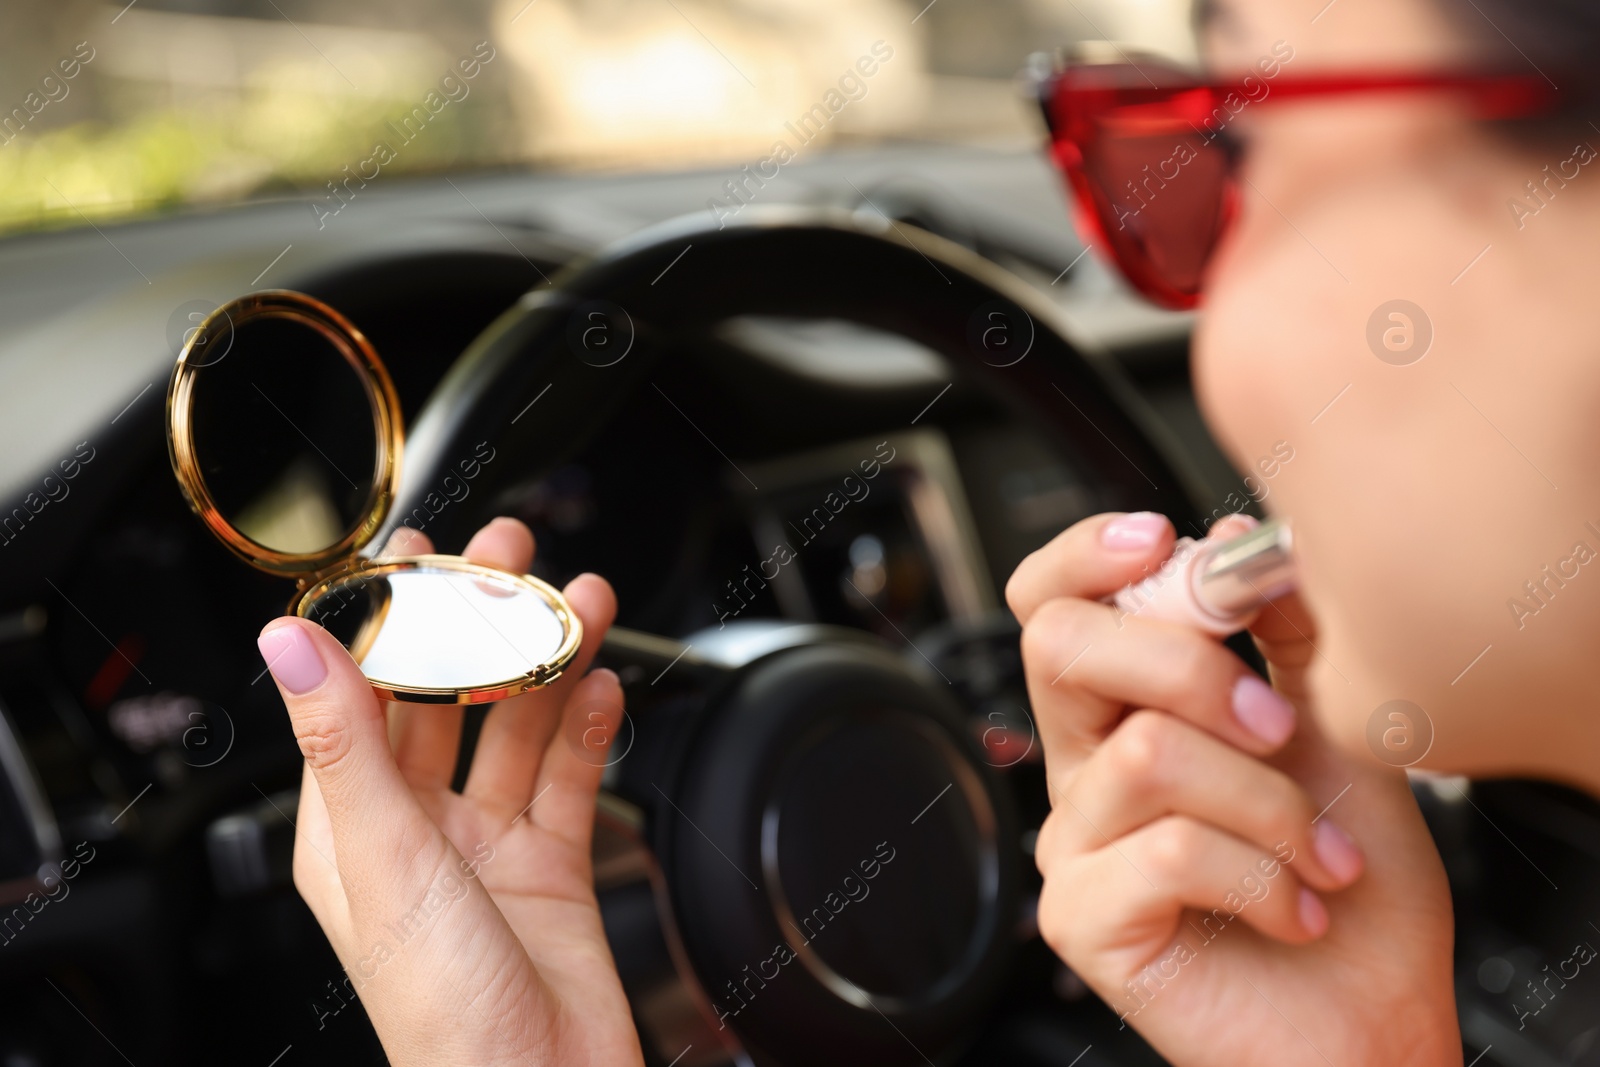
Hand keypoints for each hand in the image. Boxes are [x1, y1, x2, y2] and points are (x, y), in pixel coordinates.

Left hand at [256, 517, 642, 1066]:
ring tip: (583, 605)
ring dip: (548, 663)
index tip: (416, 553)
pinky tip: (603, 688)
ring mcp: (488, 846)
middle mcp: (418, 829)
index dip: (389, 619)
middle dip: (480, 623)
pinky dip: (588, 728)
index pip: (362, 694)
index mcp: (352, 827)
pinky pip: (570, 777)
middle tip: (513, 557)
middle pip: (447, 697)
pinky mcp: (551, 865)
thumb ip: (344, 742)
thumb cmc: (443, 1010)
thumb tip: (290, 645)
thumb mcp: (383, 858)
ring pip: (517, 727)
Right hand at [1008, 512, 1456, 1066]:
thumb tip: (1232, 536)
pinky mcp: (1082, 917)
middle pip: (1061, 646)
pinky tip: (1295, 908)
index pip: (1054, 604)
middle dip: (1187, 663)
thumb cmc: (1346, 884)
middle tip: (1276, 722)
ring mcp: (1073, 842)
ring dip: (1270, 802)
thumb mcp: (1333, 729)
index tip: (1166, 542)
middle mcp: (1084, 766)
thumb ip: (1283, 631)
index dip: (1087, 556)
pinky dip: (1261, 876)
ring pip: (1147, 752)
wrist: (1369, 1015)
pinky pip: (1167, 849)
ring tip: (1322, 854)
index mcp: (1125, 710)